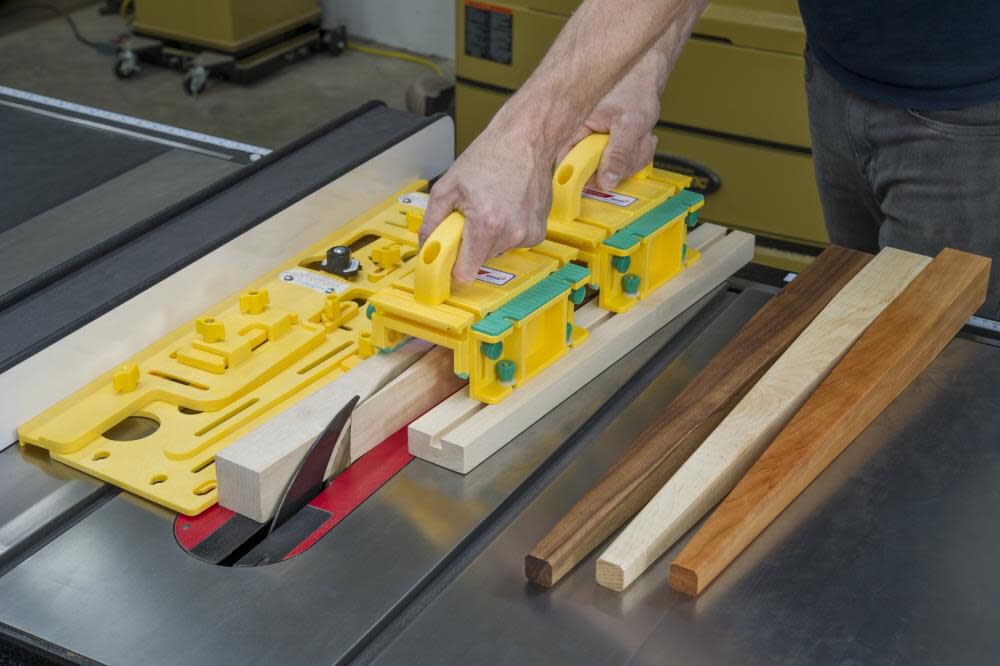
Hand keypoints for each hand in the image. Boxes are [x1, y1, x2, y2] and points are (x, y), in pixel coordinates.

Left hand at [420, 117, 554, 282]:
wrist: (526, 140)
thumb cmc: (491, 155)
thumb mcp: (448, 186)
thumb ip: (431, 221)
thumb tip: (425, 245)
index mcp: (486, 224)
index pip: (465, 273)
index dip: (452, 269)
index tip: (447, 262)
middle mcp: (511, 233)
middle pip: (480, 260)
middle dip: (470, 245)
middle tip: (470, 218)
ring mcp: (527, 234)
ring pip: (497, 251)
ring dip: (489, 236)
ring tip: (490, 206)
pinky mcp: (538, 232)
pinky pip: (514, 243)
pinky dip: (507, 230)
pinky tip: (507, 208)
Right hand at [559, 51, 663, 190]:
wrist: (645, 75)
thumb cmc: (633, 88)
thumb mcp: (629, 124)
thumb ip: (618, 155)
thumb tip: (606, 182)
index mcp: (575, 128)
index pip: (566, 164)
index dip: (580, 178)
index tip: (596, 184)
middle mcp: (581, 138)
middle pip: (594, 173)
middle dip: (620, 164)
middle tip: (633, 146)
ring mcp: (596, 144)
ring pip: (612, 172)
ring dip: (633, 158)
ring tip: (639, 136)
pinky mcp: (608, 148)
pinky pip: (621, 165)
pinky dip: (636, 155)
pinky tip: (639, 138)